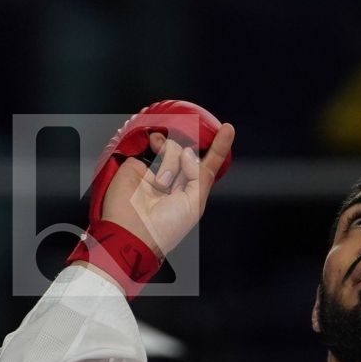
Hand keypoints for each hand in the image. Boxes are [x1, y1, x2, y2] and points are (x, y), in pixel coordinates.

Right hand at [96, 122, 234, 261]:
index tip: (227, 130)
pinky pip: (153, 144)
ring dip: (172, 159)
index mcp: (188, 192)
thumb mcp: (195, 204)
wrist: (132, 231)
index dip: (217, 148)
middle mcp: (173, 180)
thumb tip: (188, 153)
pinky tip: (154, 151)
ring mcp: (155, 170)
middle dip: (192, 150)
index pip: (205, 165)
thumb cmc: (165, 228)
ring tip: (162, 181)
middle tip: (186, 159)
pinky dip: (158, 146)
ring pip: (174, 148)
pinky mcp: (137, 162)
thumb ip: (200, 175)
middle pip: (189, 152)